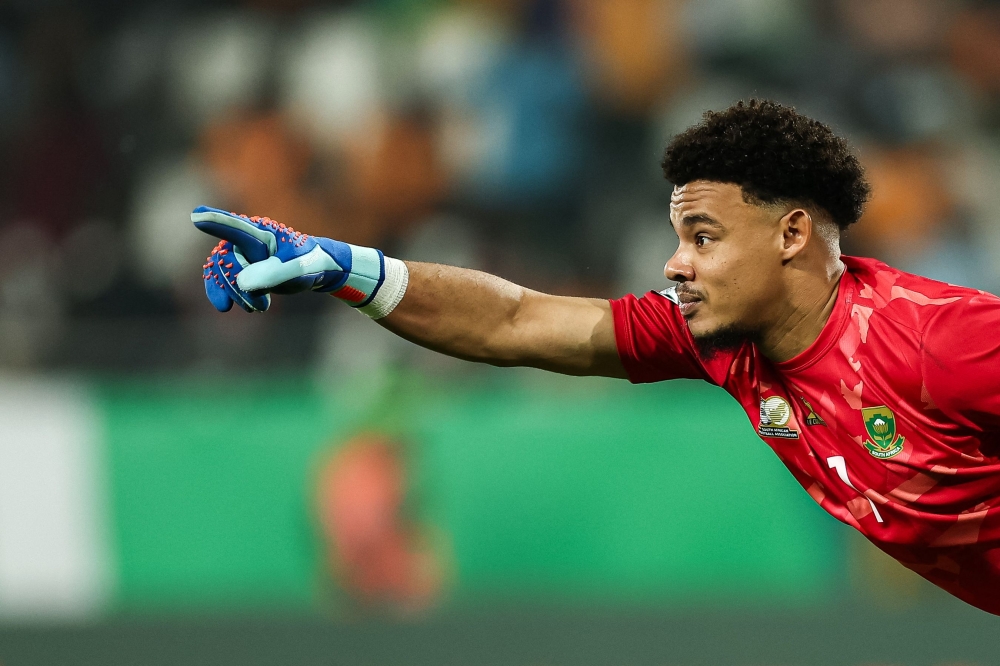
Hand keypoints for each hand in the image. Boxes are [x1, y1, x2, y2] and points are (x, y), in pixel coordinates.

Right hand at [193, 206, 386, 312]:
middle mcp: (245, 239)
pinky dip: (229, 295)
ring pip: (221, 273)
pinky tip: (245, 308)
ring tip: (258, 309)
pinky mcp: (242, 267)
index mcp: (259, 232)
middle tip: (259, 307)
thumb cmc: (309, 263)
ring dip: (234, 294)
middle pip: (224, 261)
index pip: (234, 225)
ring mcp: (241, 252)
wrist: (318, 269)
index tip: (197, 216)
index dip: (214, 221)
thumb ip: (270, 274)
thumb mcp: (295, 270)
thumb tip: (241, 283)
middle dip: (235, 287)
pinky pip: (222, 280)